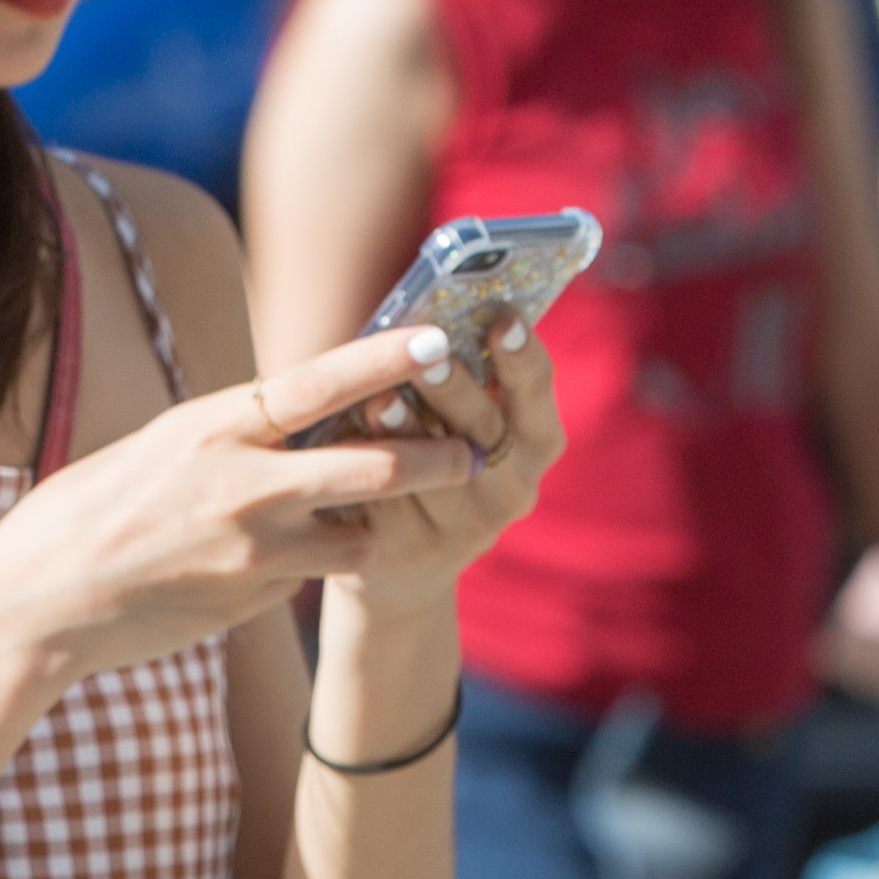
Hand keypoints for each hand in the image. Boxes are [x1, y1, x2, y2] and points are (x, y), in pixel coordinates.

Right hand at [0, 320, 493, 690]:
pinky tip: (316, 558)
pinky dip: (325, 562)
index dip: (383, 360)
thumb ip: (226, 437)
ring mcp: (251, 548)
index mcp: (213, 427)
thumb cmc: (84, 515)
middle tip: (473, 447)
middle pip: (367, 465)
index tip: (436, 341)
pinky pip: (313, 575)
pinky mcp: (252, 599)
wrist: (39, 603)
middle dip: (430, 456)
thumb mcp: (156, 450)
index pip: (316, 383)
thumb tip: (278, 418)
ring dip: (389, 521)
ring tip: (427, 507)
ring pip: (358, 532)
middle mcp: (241, 483)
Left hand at [304, 313, 563, 608]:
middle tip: (432, 353)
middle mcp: (514, 489)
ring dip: (406, 434)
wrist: (404, 565)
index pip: (537, 393)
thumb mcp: (458, 422)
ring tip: (379, 400)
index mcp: (535, 443)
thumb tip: (426, 313)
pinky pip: (391, 509)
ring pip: (436, 474)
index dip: (522, 357)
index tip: (503, 318)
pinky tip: (341, 448)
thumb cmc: (428, 456)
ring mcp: (468, 530)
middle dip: (457, 389)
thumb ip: (455, 374)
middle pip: (487, 430)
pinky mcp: (416, 555)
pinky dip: (366, 473)